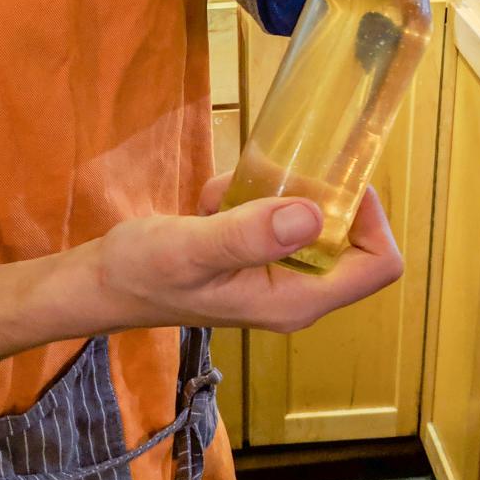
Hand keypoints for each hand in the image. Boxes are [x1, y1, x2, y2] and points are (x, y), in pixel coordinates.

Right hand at [94, 174, 402, 333]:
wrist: (102, 283)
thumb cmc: (143, 272)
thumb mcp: (191, 248)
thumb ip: (249, 234)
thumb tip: (313, 215)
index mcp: (295, 300)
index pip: (378, 264)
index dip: (370, 217)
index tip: (331, 179)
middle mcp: (296, 293)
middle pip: (351, 238)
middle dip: (312, 196)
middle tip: (263, 180)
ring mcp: (276, 277)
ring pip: (310, 219)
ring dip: (272, 193)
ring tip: (221, 198)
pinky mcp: (255, 260)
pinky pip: (276, 217)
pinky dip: (249, 198)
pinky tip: (209, 204)